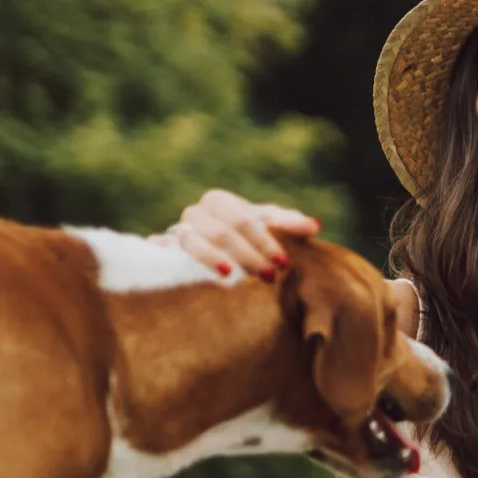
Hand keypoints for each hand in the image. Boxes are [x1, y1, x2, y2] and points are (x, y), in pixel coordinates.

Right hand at [160, 188, 320, 281]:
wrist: (213, 247)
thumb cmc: (248, 233)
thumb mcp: (269, 225)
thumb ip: (290, 223)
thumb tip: (314, 226)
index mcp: (219, 201)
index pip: (243, 219)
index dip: (264, 241)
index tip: (283, 262)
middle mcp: (196, 213)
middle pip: (220, 232)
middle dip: (246, 255)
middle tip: (269, 276)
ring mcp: (177, 231)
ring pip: (192, 242)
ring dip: (213, 260)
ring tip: (229, 276)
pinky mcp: (164, 251)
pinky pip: (163, 251)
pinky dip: (168, 255)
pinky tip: (176, 267)